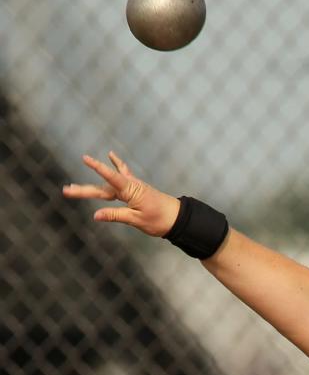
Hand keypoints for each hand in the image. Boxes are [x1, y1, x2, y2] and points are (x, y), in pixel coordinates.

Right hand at [62, 152, 180, 237]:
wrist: (176, 217)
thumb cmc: (159, 220)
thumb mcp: (136, 220)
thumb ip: (115, 215)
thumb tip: (96, 215)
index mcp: (130, 191)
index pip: (110, 177)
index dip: (98, 167)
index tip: (85, 158)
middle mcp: (129, 186)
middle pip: (102, 188)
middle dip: (84, 190)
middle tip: (66, 191)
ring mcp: (132, 186)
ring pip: (108, 185)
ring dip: (92, 187)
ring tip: (74, 188)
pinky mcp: (135, 188)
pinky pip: (122, 175)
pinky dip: (116, 165)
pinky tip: (110, 154)